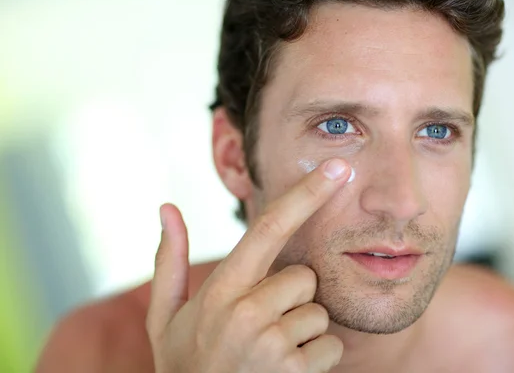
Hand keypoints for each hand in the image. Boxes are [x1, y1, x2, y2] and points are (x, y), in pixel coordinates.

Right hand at [146, 159, 351, 372]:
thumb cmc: (186, 365)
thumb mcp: (166, 318)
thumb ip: (170, 261)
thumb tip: (166, 208)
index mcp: (219, 291)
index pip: (269, 229)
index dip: (306, 195)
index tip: (338, 170)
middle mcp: (246, 312)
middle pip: (304, 277)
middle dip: (292, 296)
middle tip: (262, 324)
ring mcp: (271, 344)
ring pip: (318, 312)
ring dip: (302, 329)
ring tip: (269, 352)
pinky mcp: (294, 372)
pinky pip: (330, 345)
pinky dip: (317, 358)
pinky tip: (285, 371)